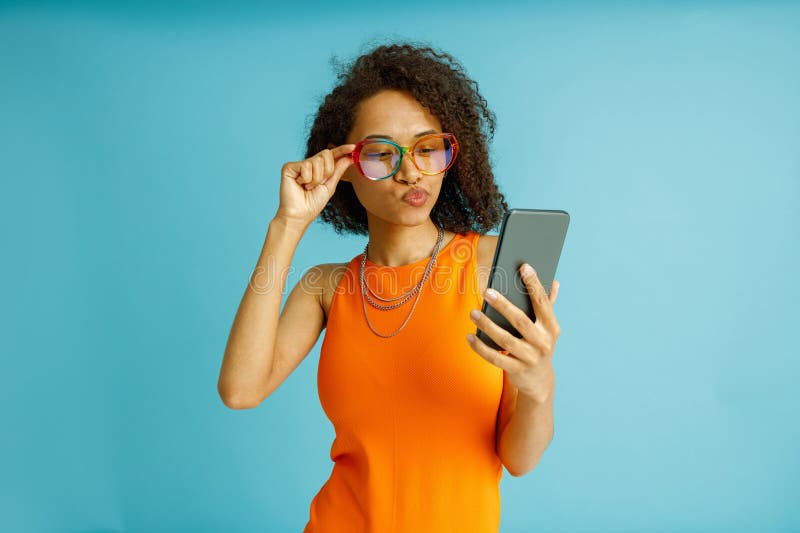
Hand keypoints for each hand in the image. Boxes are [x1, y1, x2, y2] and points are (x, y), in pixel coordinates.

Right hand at [274, 144, 354, 230]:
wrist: (300, 214)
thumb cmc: (313, 203)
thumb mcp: (330, 186)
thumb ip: (338, 170)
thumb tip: (349, 158)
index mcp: (320, 169)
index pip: (332, 155)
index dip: (342, 150)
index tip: (353, 147)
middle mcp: (309, 164)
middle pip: (326, 154)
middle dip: (327, 171)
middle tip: (318, 184)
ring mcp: (299, 165)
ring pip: (316, 161)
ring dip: (316, 179)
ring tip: (308, 187)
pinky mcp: (289, 167)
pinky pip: (306, 166)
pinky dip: (306, 178)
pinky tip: (299, 184)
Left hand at [466, 264, 560, 403]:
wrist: (540, 381)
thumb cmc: (539, 345)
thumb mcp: (547, 328)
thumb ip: (548, 305)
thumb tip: (554, 282)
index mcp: (551, 328)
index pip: (543, 303)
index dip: (534, 284)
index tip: (524, 267)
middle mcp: (543, 343)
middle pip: (521, 321)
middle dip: (503, 305)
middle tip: (486, 291)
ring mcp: (530, 358)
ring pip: (505, 340)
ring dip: (487, 325)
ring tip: (473, 313)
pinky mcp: (516, 370)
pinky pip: (495, 358)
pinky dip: (481, 347)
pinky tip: (470, 336)